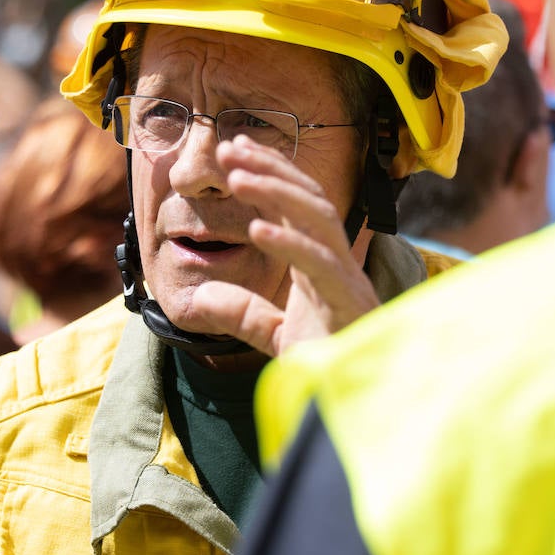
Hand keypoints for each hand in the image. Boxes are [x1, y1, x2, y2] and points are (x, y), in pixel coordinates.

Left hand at [203, 136, 379, 356]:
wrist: (354, 406)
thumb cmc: (328, 366)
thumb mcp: (275, 336)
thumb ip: (244, 314)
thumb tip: (201, 299)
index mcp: (319, 263)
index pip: (295, 205)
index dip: (269, 173)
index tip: (234, 150)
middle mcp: (335, 262)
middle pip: (307, 199)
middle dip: (271, 168)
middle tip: (230, 148)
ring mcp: (345, 279)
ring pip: (317, 219)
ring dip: (277, 193)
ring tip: (237, 177)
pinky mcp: (348, 302)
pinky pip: (319, 263)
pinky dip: (289, 243)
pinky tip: (257, 231)